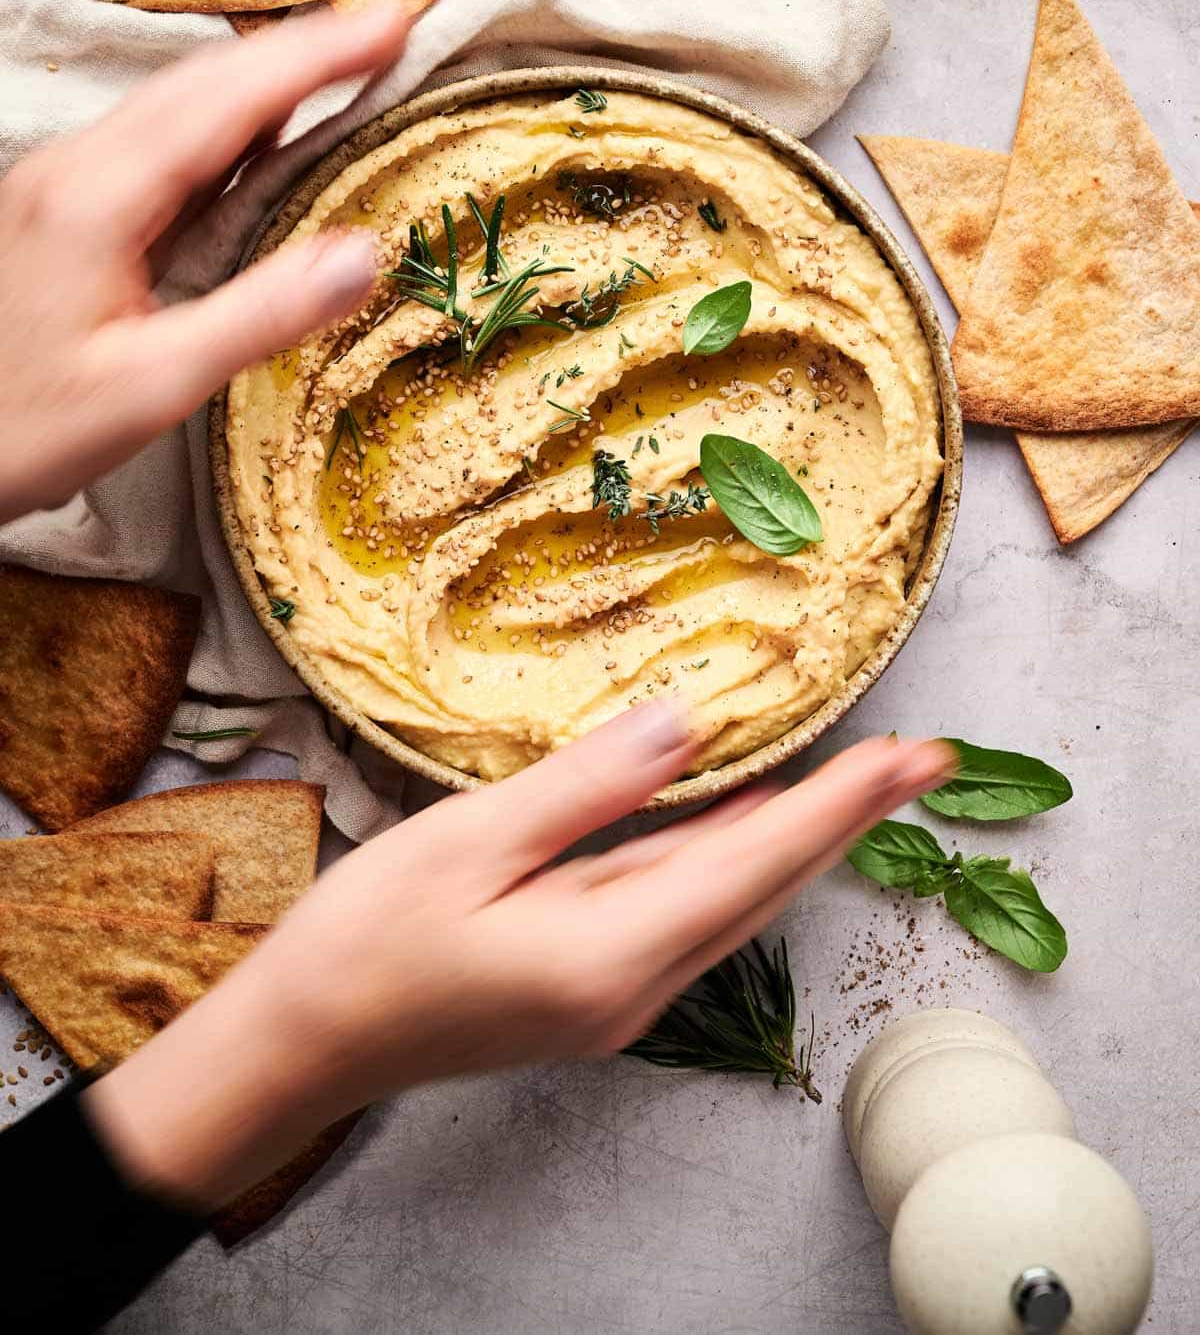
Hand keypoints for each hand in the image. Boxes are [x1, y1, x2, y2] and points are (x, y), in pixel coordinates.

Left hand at [0, 0, 408, 523]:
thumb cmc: (26, 428)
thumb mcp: (154, 386)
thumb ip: (261, 315)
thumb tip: (364, 255)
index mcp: (98, 199)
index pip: (228, 101)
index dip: (316, 55)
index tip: (393, 20)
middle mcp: (74, 169)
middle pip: (202, 81)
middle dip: (301, 47)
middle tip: (388, 29)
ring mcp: (62, 182)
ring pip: (177, 100)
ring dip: (263, 74)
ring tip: (344, 62)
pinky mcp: (62, 205)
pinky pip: (157, 136)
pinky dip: (226, 116)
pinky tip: (261, 129)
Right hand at [86, 703, 953, 1210]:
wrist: (303, 1043)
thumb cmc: (369, 942)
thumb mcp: (473, 843)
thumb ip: (588, 787)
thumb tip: (684, 727)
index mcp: (611, 953)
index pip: (757, 861)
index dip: (842, 804)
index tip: (912, 758)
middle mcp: (633, 989)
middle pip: (765, 887)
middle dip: (848, 818)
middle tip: (923, 760)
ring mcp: (613, 996)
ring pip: (731, 901)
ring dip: (798, 836)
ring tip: (862, 779)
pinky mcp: (587, 987)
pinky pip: (684, 912)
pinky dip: (730, 858)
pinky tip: (749, 820)